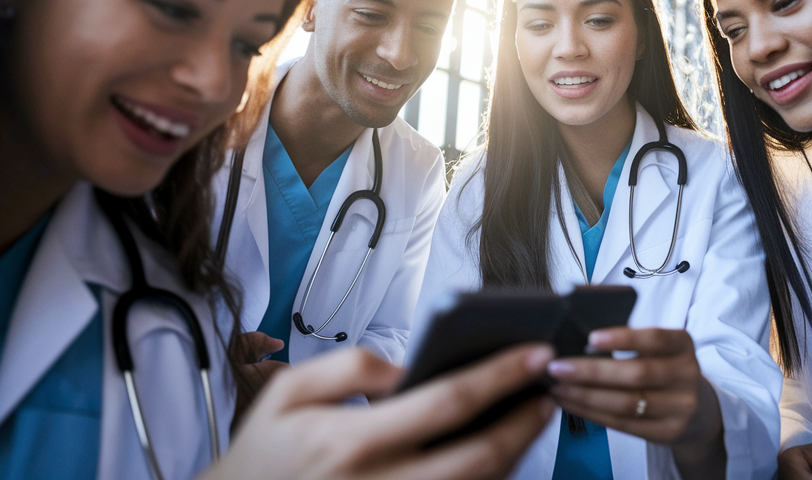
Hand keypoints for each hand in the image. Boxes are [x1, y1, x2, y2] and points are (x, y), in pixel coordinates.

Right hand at [203, 343, 556, 479]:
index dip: (499, 376)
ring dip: (515, 453)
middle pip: (479, 456)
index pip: (446, 403)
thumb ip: (348, 365)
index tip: (533, 353)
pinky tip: (501, 453)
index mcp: (350, 442)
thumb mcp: (286, 394)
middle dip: (524, 420)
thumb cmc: (261, 458)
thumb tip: (404, 365)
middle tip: (550, 386)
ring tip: (534, 414)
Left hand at [546, 327, 717, 444]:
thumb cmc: (663, 368)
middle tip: (557, 367)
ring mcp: (680, 407)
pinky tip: (571, 403)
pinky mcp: (668, 432)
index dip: (623, 338)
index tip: (591, 338)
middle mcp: (686, 375)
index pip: (655, 339)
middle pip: (636, 374)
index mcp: (683, 345)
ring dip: (585, 395)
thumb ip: (630, 342)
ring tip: (558, 387)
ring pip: (626, 403)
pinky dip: (592, 413)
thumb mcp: (659, 349)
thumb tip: (577, 338)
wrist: (697, 409)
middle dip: (591, 371)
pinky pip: (623, 424)